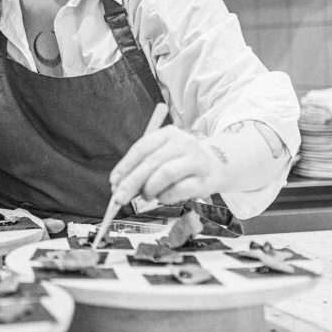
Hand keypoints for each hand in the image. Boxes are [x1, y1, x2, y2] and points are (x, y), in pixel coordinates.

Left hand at [109, 126, 226, 206]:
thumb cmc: (182, 161)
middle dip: (132, 182)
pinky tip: (162, 198)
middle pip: (151, 162)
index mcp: (168, 133)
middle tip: (120, 198)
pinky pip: (181, 189)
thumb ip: (143, 167)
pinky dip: (167, 196)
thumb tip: (120, 186)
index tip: (113, 182)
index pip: (141, 148)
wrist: (218, 164)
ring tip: (146, 196)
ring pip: (166, 173)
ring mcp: (196, 160)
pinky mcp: (205, 179)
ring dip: (150, 188)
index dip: (125, 166)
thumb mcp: (163, 155)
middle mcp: (183, 143)